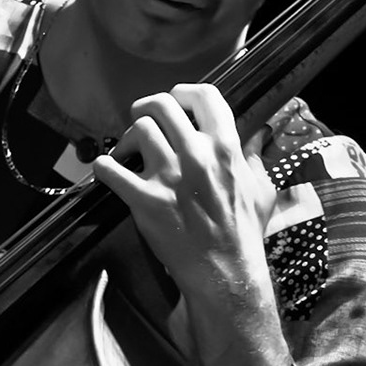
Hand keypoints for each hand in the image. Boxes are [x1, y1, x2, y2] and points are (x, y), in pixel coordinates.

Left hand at [90, 83, 290, 365]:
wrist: (225, 273)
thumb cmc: (244, 233)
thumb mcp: (262, 190)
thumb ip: (256, 158)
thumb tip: (261, 135)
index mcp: (226, 148)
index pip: (203, 95)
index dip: (184, 92)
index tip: (176, 100)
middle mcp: (197, 156)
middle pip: (162, 105)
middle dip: (147, 109)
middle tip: (142, 121)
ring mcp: (170, 177)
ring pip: (138, 130)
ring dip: (128, 137)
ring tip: (128, 151)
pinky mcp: (146, 200)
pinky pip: (110, 169)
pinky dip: (103, 166)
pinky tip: (106, 169)